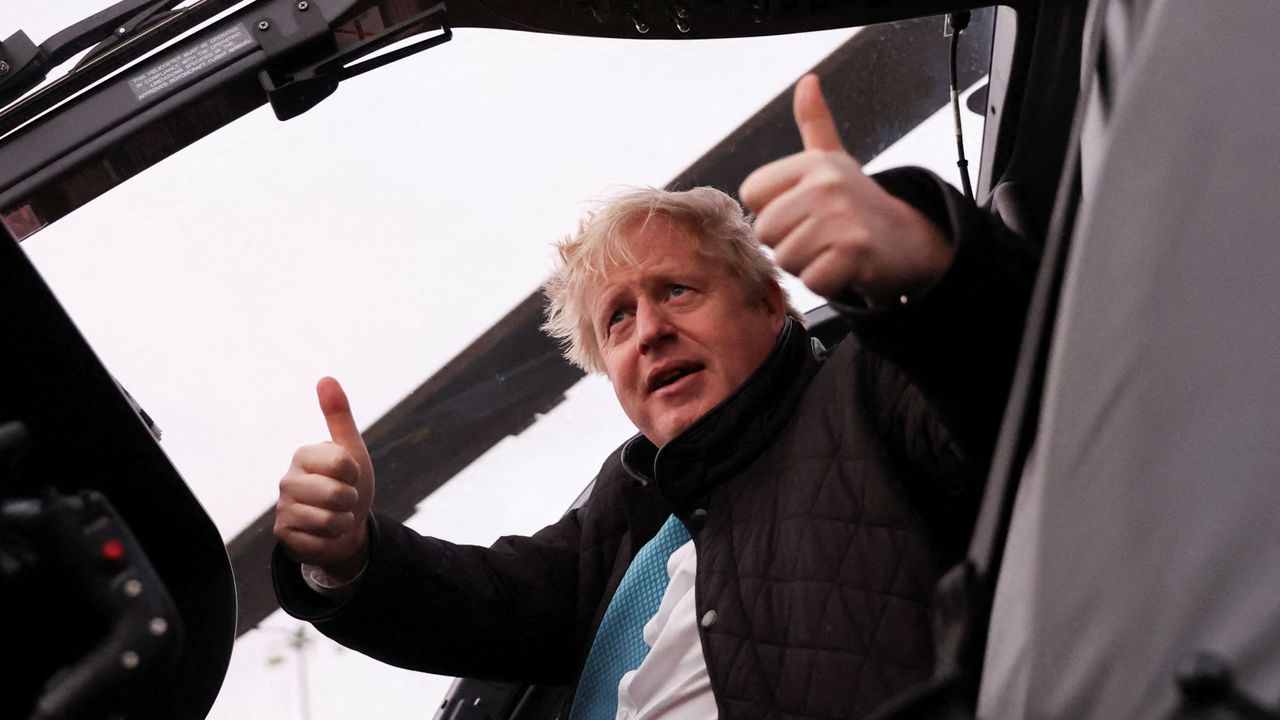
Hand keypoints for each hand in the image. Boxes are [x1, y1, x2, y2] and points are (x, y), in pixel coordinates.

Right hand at [274, 376, 374, 581]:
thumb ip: (339, 416)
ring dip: (343, 522)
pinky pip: (321, 543)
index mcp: (303, 454)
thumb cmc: (349, 484)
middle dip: (351, 500)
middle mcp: (287, 480)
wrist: (345, 526)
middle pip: (337, 494)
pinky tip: (323, 534)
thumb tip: (326, 377)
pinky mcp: (283, 536)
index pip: (342, 463)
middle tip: (344, 498)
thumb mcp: (352, 450)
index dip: (355, 473)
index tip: (349, 475)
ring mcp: (282, 509)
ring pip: (330, 520)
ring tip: (336, 516)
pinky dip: (331, 541)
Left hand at [740, 74, 953, 303]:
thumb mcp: (834, 160)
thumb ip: (815, 123)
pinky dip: (826, 282)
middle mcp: (826, 185)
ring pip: (786, 259)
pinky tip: (845, 267)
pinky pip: (811, 281)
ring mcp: (841, 218)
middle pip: (765, 232)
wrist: (909, 239)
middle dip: (788, 243)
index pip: (751, 194)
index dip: (772, 210)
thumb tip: (808, 81)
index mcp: (812, 162)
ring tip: (832, 249)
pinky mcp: (854, 252)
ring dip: (807, 264)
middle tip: (820, 235)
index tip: (802, 210)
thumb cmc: (859, 203)